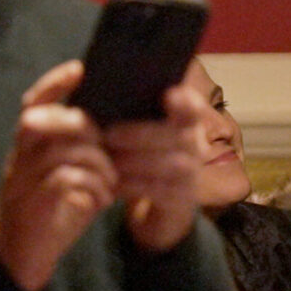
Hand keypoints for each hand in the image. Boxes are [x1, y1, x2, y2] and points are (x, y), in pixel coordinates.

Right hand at [0, 60, 117, 290]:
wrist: (19, 258)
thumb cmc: (50, 213)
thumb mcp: (67, 177)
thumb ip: (83, 153)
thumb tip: (116, 129)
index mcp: (27, 146)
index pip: (33, 102)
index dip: (54, 83)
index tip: (80, 68)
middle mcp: (19, 157)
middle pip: (49, 120)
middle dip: (87, 130)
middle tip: (108, 153)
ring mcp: (22, 180)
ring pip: (65, 151)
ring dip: (98, 165)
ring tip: (109, 185)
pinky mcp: (33, 204)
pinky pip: (67, 180)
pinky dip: (92, 188)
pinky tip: (101, 201)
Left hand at [105, 80, 215, 253]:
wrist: (160, 205)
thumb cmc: (142, 158)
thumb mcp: (143, 134)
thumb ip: (132, 113)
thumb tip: (94, 85)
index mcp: (187, 124)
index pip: (194, 107)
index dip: (186, 100)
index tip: (168, 94)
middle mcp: (196, 146)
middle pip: (178, 136)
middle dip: (141, 134)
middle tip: (108, 135)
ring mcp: (193, 174)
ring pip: (170, 164)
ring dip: (135, 161)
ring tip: (107, 160)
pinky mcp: (182, 199)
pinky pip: (159, 191)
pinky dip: (133, 187)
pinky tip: (112, 184)